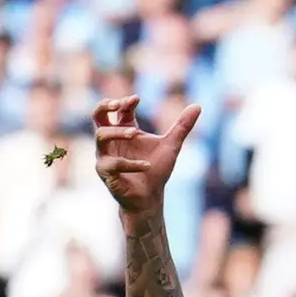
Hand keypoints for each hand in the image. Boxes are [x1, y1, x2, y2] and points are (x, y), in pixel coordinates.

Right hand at [91, 95, 198, 212]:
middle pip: (97, 115)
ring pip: (100, 136)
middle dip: (104, 106)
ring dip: (117, 132)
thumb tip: (198, 105)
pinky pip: (112, 164)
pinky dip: (131, 163)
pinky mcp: (105, 172)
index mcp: (124, 130)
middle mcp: (111, 140)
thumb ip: (182, 126)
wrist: (150, 197)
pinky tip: (147, 165)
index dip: (125, 102)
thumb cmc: (156, 169)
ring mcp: (105, 155)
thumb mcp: (171, 145)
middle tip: (118, 104)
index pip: (119, 109)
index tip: (137, 98)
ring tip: (134, 133)